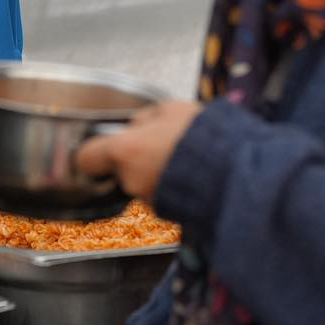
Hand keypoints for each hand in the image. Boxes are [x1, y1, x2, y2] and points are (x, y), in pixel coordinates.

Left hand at [74, 101, 203, 203]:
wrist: (238, 171)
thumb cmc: (202, 134)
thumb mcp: (170, 109)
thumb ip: (145, 119)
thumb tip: (136, 126)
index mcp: (124, 151)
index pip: (86, 158)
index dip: (91, 153)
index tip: (98, 148)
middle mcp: (131, 181)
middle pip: (121, 170)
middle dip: (137, 159)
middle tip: (161, 144)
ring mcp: (150, 201)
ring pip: (144, 182)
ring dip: (158, 172)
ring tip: (185, 157)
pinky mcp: (170, 215)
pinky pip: (164, 195)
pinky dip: (173, 186)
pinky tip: (193, 173)